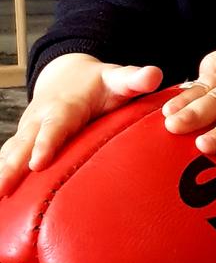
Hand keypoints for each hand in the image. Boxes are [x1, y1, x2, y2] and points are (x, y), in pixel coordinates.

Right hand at [0, 54, 161, 194]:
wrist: (67, 73)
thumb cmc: (97, 82)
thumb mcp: (116, 77)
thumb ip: (134, 79)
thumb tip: (154, 74)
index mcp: (65, 107)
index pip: (56, 126)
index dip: (46, 143)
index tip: (38, 163)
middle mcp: (41, 119)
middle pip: (24, 144)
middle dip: (12, 167)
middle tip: (2, 189)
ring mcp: (28, 130)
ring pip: (11, 153)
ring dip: (1, 174)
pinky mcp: (22, 141)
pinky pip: (8, 158)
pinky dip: (0, 175)